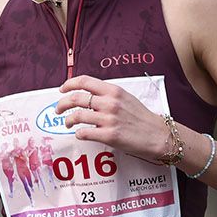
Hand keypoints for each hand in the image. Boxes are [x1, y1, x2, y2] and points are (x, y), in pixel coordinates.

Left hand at [55, 76, 169, 162]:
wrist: (158, 134)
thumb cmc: (141, 117)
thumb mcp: (126, 97)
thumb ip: (108, 94)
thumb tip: (88, 94)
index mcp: (113, 90)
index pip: (84, 81)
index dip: (69, 84)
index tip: (62, 89)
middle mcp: (110, 102)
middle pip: (76, 98)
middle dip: (62, 103)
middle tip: (58, 109)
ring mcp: (109, 119)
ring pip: (77, 116)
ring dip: (68, 120)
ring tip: (68, 123)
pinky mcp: (109, 135)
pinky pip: (84, 133)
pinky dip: (78, 133)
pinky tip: (80, 134)